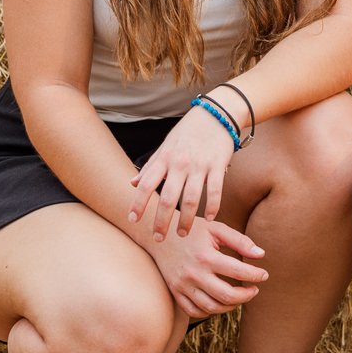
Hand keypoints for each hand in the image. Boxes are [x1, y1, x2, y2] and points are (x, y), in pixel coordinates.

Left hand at [128, 106, 235, 239]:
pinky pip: (215, 190)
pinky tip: (210, 218)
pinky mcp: (218, 165)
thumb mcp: (166, 145)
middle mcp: (180, 162)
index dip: (138, 203)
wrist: (217, 113)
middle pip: (168, 198)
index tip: (132, 220)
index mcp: (165, 158)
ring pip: (191, 198)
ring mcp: (200, 164)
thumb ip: (151, 166)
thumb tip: (133, 183)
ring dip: (186, 220)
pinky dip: (212, 206)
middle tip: (158, 238)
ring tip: (182, 234)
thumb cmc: (188, 131)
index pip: (146, 184)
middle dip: (162, 221)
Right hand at [148, 218, 267, 318]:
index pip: (238, 272)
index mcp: (206, 256)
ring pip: (211, 307)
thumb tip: (261, 255)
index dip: (256, 275)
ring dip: (230, 306)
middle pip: (227, 296)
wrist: (158, 235)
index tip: (264, 275)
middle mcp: (193, 273)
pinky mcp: (175, 292)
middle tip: (254, 290)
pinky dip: (210, 311)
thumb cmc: (192, 231)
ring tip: (239, 297)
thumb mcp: (216, 229)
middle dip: (246, 295)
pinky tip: (219, 302)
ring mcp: (182, 285)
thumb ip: (240, 241)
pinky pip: (194, 311)